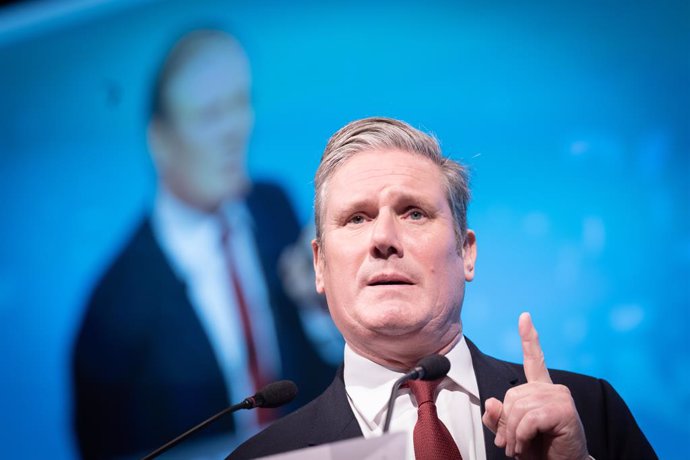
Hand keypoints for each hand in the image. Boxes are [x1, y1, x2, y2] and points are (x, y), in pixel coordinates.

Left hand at [482, 313, 588, 459]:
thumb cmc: (539, 450)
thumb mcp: (512, 433)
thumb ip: (498, 418)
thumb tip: (491, 402)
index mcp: (541, 389)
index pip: (534, 359)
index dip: (529, 338)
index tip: (525, 317)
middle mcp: (553, 389)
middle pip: (512, 396)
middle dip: (506, 423)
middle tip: (511, 444)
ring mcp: (560, 397)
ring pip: (518, 409)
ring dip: (513, 434)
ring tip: (518, 448)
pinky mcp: (564, 410)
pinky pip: (528, 419)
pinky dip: (521, 436)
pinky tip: (525, 447)